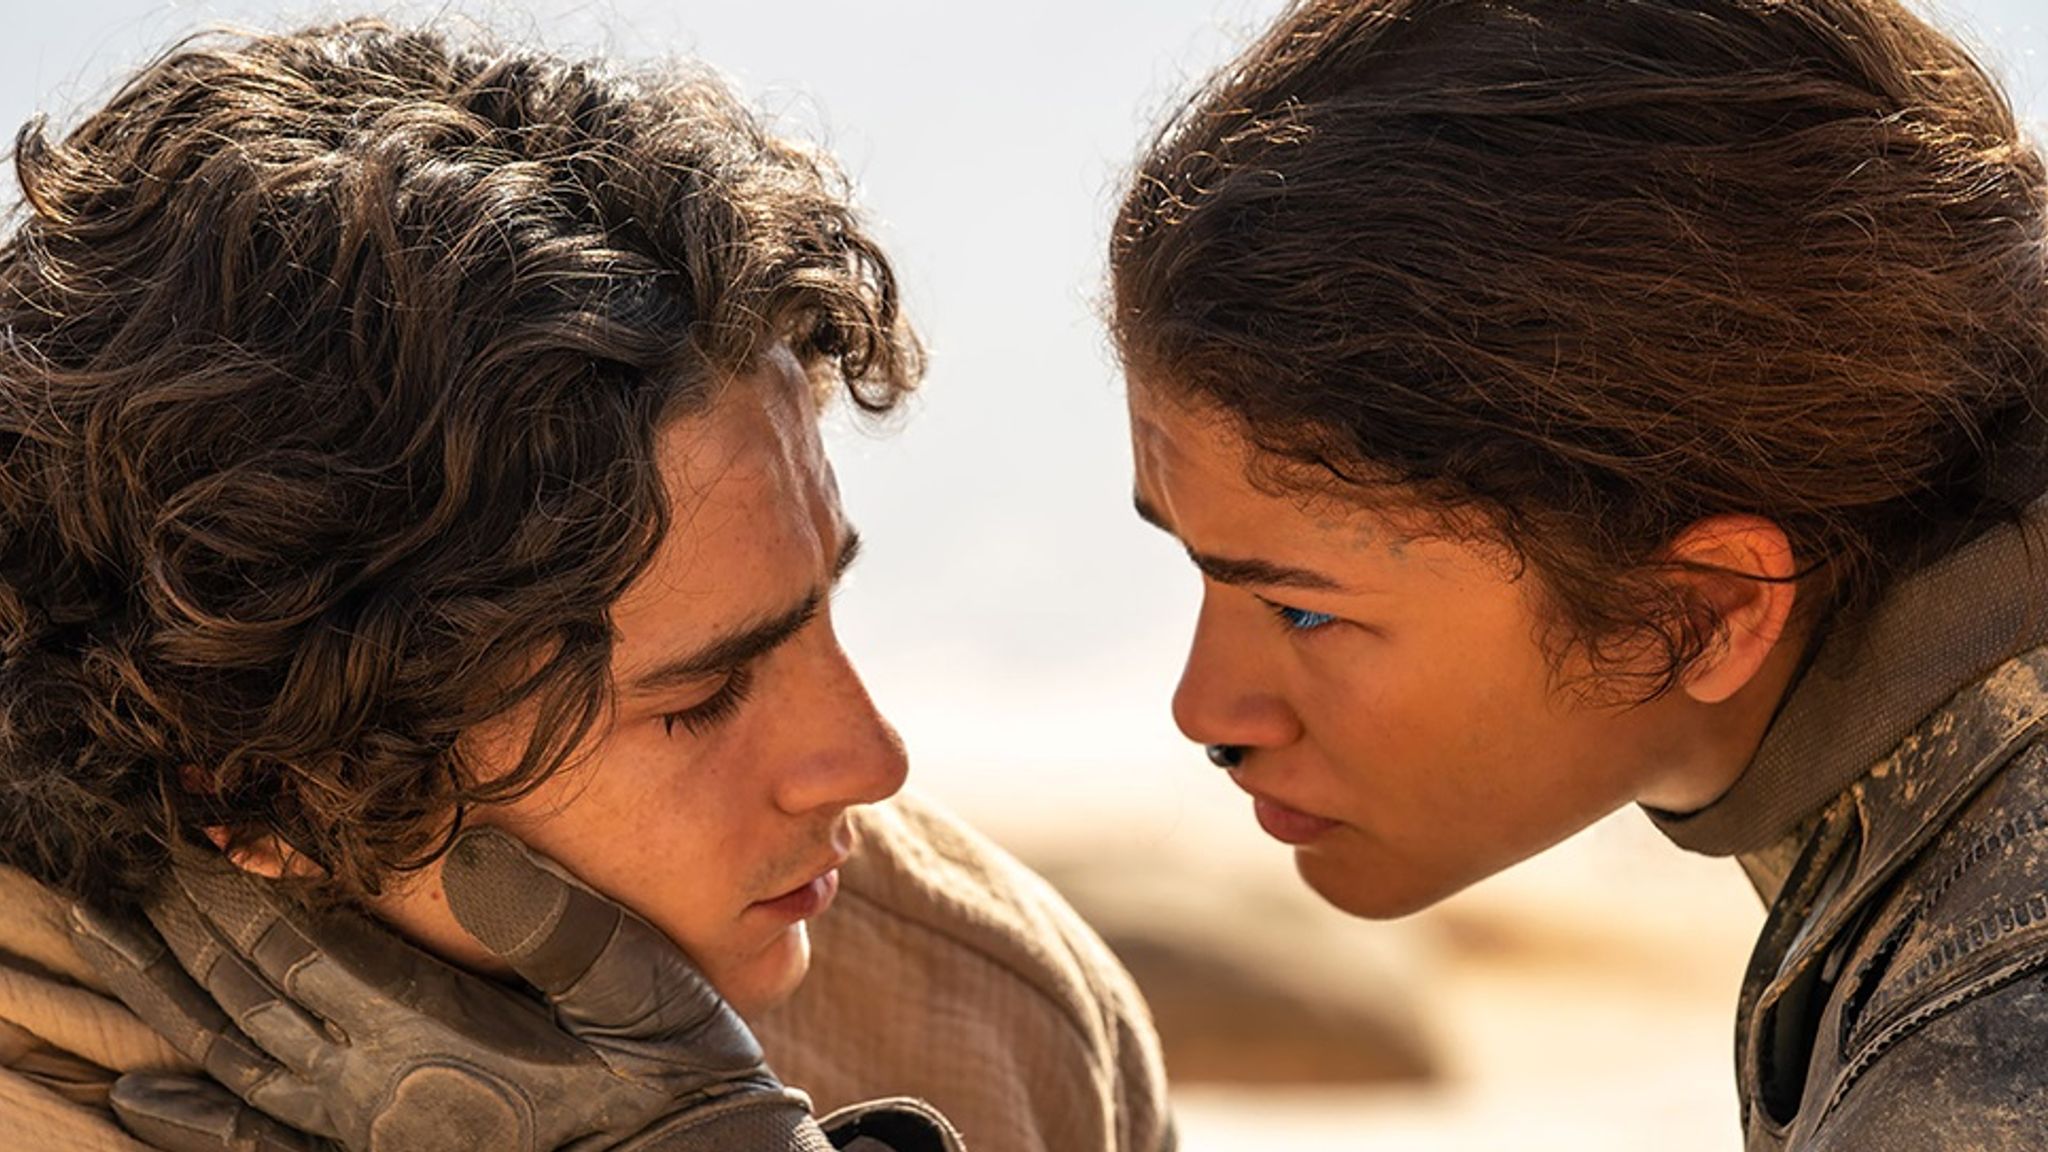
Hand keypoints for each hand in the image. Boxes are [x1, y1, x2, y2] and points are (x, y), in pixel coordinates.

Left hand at [69, 828, 829, 1151]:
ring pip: (232, 1058)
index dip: (232, 888)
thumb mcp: (639, 988)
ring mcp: (371, 1132)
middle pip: (245, 996)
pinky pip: (260, 1143)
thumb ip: (557, 927)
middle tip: (108, 864)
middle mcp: (379, 1088)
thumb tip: (467, 854)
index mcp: (434, 1034)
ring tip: (91, 941)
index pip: (302, 947)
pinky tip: (140, 1096)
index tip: (178, 828)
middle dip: (174, 926)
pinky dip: (193, 1117)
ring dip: (159, 997)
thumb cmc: (677, 1078)